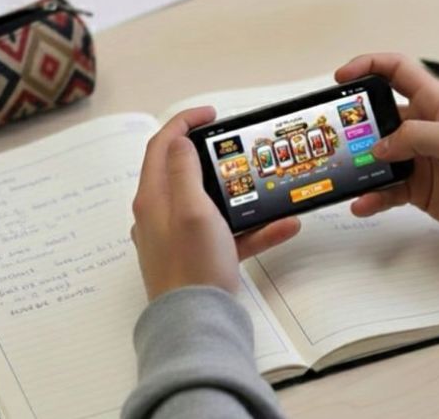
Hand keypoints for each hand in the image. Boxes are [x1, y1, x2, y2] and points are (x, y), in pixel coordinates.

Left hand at [130, 107, 300, 300]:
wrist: (196, 324)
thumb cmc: (191, 267)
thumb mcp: (191, 209)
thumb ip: (184, 170)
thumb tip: (180, 141)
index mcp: (153, 198)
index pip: (163, 146)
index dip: (184, 122)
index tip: (211, 114)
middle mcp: (161, 215)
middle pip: (185, 172)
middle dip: (215, 155)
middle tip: (237, 146)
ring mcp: (180, 238)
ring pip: (213, 204)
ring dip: (242, 194)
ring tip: (267, 186)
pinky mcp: (199, 258)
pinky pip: (229, 235)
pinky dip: (253, 228)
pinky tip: (284, 227)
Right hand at [336, 53, 438, 239]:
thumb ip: (416, 136)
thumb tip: (380, 146)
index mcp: (435, 102)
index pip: (397, 71)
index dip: (368, 66)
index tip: (342, 78)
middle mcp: (422, 126)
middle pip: (377, 115)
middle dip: (354, 125)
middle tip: (337, 137)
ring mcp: (416, 156)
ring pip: (375, 155)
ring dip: (359, 166)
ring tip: (347, 176)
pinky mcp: (415, 184)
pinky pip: (384, 187)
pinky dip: (371, 195)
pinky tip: (363, 203)